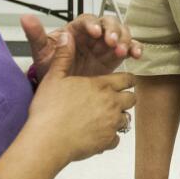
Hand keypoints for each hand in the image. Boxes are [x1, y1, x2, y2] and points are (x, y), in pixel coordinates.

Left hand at [23, 13, 142, 79]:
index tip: (95, 32)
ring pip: (121, 33)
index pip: (86, 20)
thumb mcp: (42, 54)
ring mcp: (105, 45)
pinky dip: (135, 48)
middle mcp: (93, 35)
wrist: (61, 91)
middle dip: (112, 30)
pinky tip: (137, 55)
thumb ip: (36, 36)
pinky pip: (129, 48)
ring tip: (123, 50)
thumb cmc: (51, 69)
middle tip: (112, 41)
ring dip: (124, 39)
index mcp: (75, 30)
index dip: (93, 24)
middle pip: (108, 23)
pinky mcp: (115, 56)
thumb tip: (26, 18)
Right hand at [24, 30, 136, 164]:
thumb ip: (63, 56)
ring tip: (102, 119)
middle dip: (124, 98)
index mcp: (102, 85)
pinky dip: (109, 137)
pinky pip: (116, 138)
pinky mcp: (108, 141)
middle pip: (131, 98)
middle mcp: (111, 103)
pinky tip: (96, 135)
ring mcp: (112, 123)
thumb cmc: (49, 110)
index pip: (127, 79)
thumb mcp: (54, 77)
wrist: (47, 140)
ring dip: (117, 118)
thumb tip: (67, 37)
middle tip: (112, 101)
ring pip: (126, 118)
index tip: (120, 83)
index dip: (125, 80)